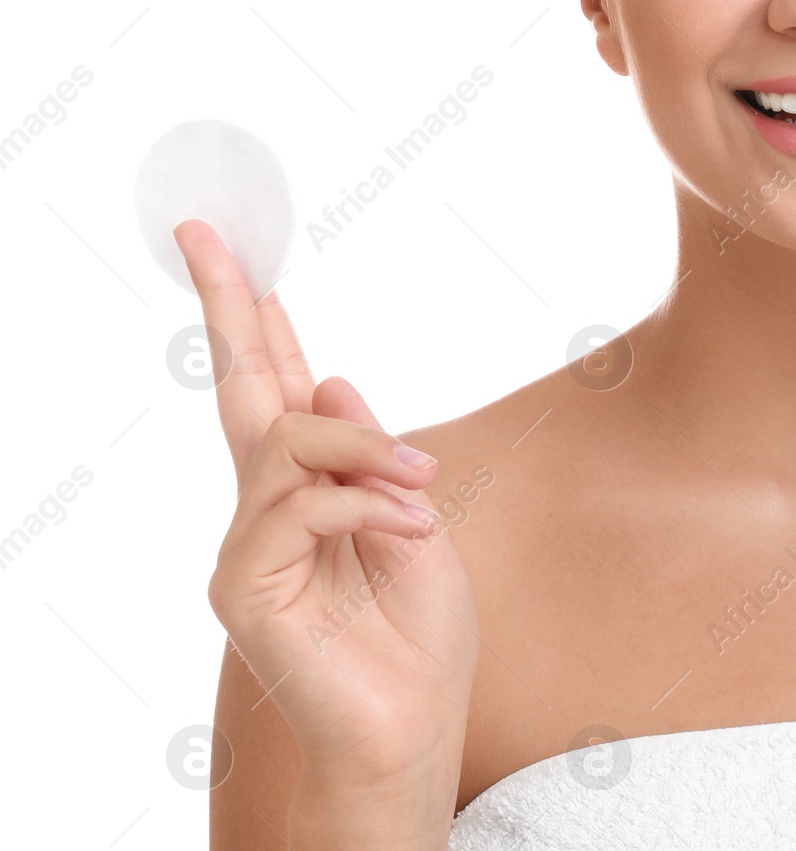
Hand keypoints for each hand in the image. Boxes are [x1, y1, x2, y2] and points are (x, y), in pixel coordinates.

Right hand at [175, 220, 479, 785]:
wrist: (415, 727)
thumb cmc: (418, 632)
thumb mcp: (415, 518)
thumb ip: (371, 454)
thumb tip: (327, 380)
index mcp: (312, 487)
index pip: (275, 388)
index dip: (258, 320)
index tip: (232, 251)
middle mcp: (267, 508)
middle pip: (242, 390)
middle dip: (230, 307)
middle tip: (207, 236)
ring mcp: (249, 548)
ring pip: (289, 444)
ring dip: (368, 452)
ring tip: (421, 486)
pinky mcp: (244, 587)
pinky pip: (301, 507)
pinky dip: (364, 504)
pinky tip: (406, 523)